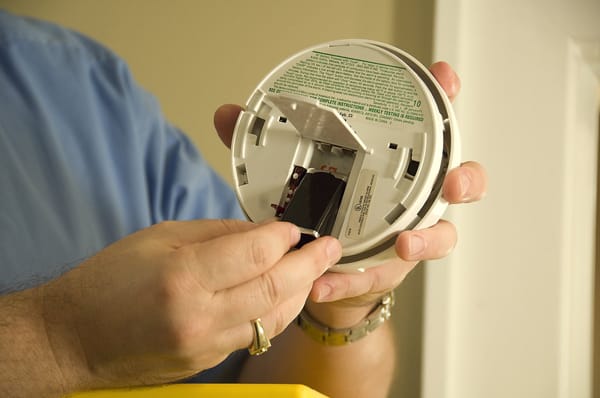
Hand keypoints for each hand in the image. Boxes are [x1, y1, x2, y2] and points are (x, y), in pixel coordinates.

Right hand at [40, 220, 340, 391]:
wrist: (72, 339)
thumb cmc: (107, 281)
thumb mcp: (159, 238)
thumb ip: (217, 233)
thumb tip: (263, 232)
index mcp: (183, 276)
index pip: (255, 253)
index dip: (283, 236)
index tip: (295, 227)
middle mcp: (200, 316)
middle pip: (275, 288)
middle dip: (310, 264)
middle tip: (329, 247)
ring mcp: (206, 346)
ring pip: (274, 318)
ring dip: (300, 291)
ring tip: (313, 269)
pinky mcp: (207, 362)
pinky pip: (254, 335)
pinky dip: (275, 312)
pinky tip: (281, 294)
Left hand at [213, 61, 486, 327]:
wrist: (330, 271)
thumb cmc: (322, 212)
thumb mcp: (297, 175)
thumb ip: (265, 146)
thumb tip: (227, 115)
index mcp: (395, 162)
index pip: (431, 126)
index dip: (446, 99)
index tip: (446, 78)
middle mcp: (414, 196)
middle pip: (461, 179)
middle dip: (464, 176)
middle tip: (452, 181)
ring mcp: (411, 233)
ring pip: (442, 233)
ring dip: (428, 239)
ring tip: (403, 245)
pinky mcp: (390, 270)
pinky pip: (387, 276)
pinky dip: (357, 280)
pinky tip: (328, 283)